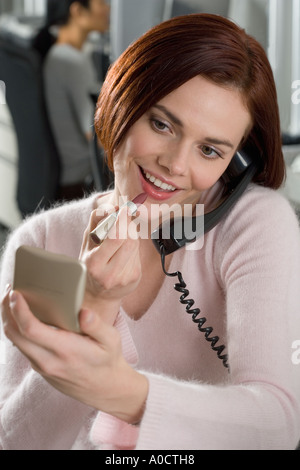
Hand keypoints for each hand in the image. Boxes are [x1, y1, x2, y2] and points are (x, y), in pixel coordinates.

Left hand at [1, 286, 148, 423]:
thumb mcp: (111, 340)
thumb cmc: (107, 360)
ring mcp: (41, 366)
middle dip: (6, 310)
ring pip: (15, 341)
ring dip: (9, 319)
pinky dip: (18, 329)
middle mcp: (48, 360)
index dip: (19, 310)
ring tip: (13, 300)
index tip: (15, 293)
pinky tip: (24, 317)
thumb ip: (97, 326)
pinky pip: (22, 347)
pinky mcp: (40, 368)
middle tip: (10, 290)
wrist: (104, 389)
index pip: (31, 329)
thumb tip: (83, 312)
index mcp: (65, 350)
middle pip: (14, 334)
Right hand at [80, 205, 141, 324]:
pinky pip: (137, 254)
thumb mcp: (87, 242)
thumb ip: (97, 222)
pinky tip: (123, 251)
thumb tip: (114, 207)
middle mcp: (109, 274)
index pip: (115, 238)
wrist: (97, 294)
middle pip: (129, 240)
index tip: (125, 208)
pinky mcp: (135, 279)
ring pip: (135, 246)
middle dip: (128, 225)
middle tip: (126, 215)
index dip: (123, 221)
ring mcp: (124, 278)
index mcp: (94, 263)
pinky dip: (132, 247)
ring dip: (130, 235)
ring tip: (121, 235)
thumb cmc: (90, 262)